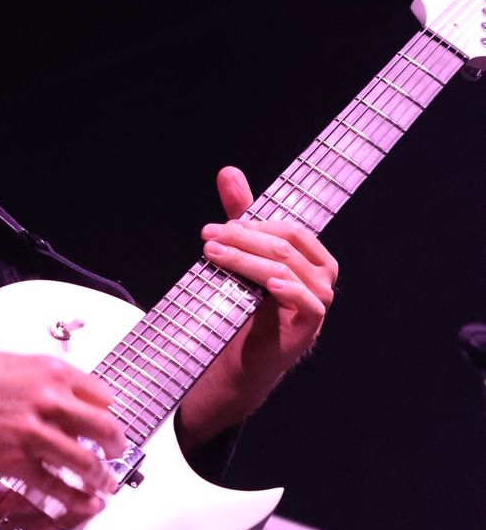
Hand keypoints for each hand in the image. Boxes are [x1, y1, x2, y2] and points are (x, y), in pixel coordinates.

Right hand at [0, 347, 125, 525]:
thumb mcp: (7, 365)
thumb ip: (37, 382)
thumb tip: (54, 397)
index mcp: (48, 371)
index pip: (102, 395)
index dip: (109, 414)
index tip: (109, 425)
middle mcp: (47, 400)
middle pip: (104, 428)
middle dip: (116, 447)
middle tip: (116, 455)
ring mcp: (31, 433)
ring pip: (86, 461)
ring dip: (101, 477)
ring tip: (104, 484)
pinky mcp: (12, 462)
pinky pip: (54, 486)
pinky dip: (73, 498)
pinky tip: (82, 502)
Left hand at [182, 165, 337, 444]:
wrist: (243, 357)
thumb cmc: (247, 304)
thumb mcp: (241, 254)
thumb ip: (241, 215)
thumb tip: (228, 171)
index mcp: (309, 254)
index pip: (287, 229)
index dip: (252, 225)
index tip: (216, 227)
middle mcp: (321, 273)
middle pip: (285, 245)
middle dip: (244, 238)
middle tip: (208, 237)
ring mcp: (319, 298)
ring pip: (286, 268)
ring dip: (247, 259)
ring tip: (214, 255)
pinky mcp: (312, 322)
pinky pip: (307, 301)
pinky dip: (288, 289)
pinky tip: (267, 282)